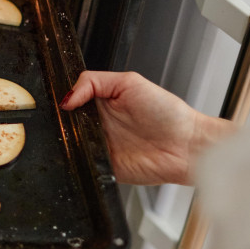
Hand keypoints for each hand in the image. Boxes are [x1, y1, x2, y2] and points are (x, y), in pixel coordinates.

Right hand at [61, 71, 233, 185]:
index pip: (70, 99)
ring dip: (70, 138)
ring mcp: (99, 146)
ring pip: (69, 143)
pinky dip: (80, 157)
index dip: (63, 99)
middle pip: (65, 122)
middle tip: (70, 117)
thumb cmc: (167, 113)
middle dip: (63, 120)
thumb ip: (93, 82)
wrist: (186, 146)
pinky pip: (82, 163)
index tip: (63, 101)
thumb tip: (68, 97)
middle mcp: (97, 125)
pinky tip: (89, 148)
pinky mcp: (103, 167)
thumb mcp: (129, 82)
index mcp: (101, 103)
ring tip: (83, 131)